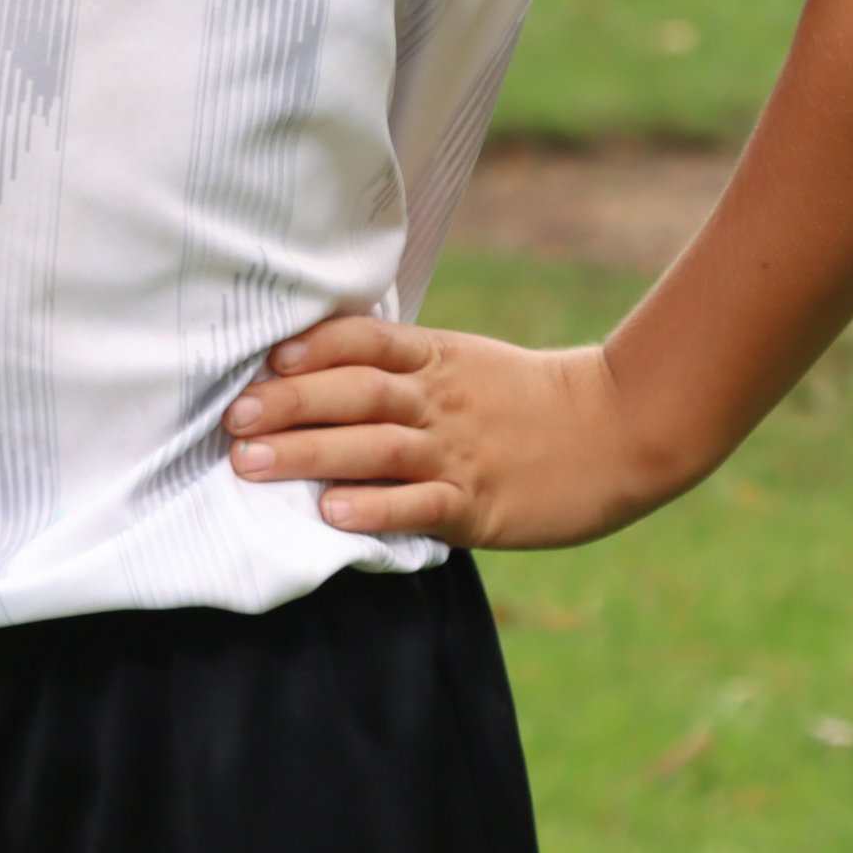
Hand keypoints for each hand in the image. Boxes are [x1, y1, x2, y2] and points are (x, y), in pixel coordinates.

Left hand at [223, 315, 672, 550]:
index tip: (267, 357)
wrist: (619, 428)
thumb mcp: (469, 365)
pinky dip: (374, 508)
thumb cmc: (531, 400)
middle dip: (290, 403)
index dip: (316, 346)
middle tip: (233, 417)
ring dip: (310, 452)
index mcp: (437, 359)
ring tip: (253, 463)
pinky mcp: (480, 504)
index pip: (366, 339)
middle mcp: (441, 399)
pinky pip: (420, 505)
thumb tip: (333, 372)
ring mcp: (460, 451)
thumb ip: (409, 368)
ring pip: (376, 447)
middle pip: (356, 392)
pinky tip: (332, 513)